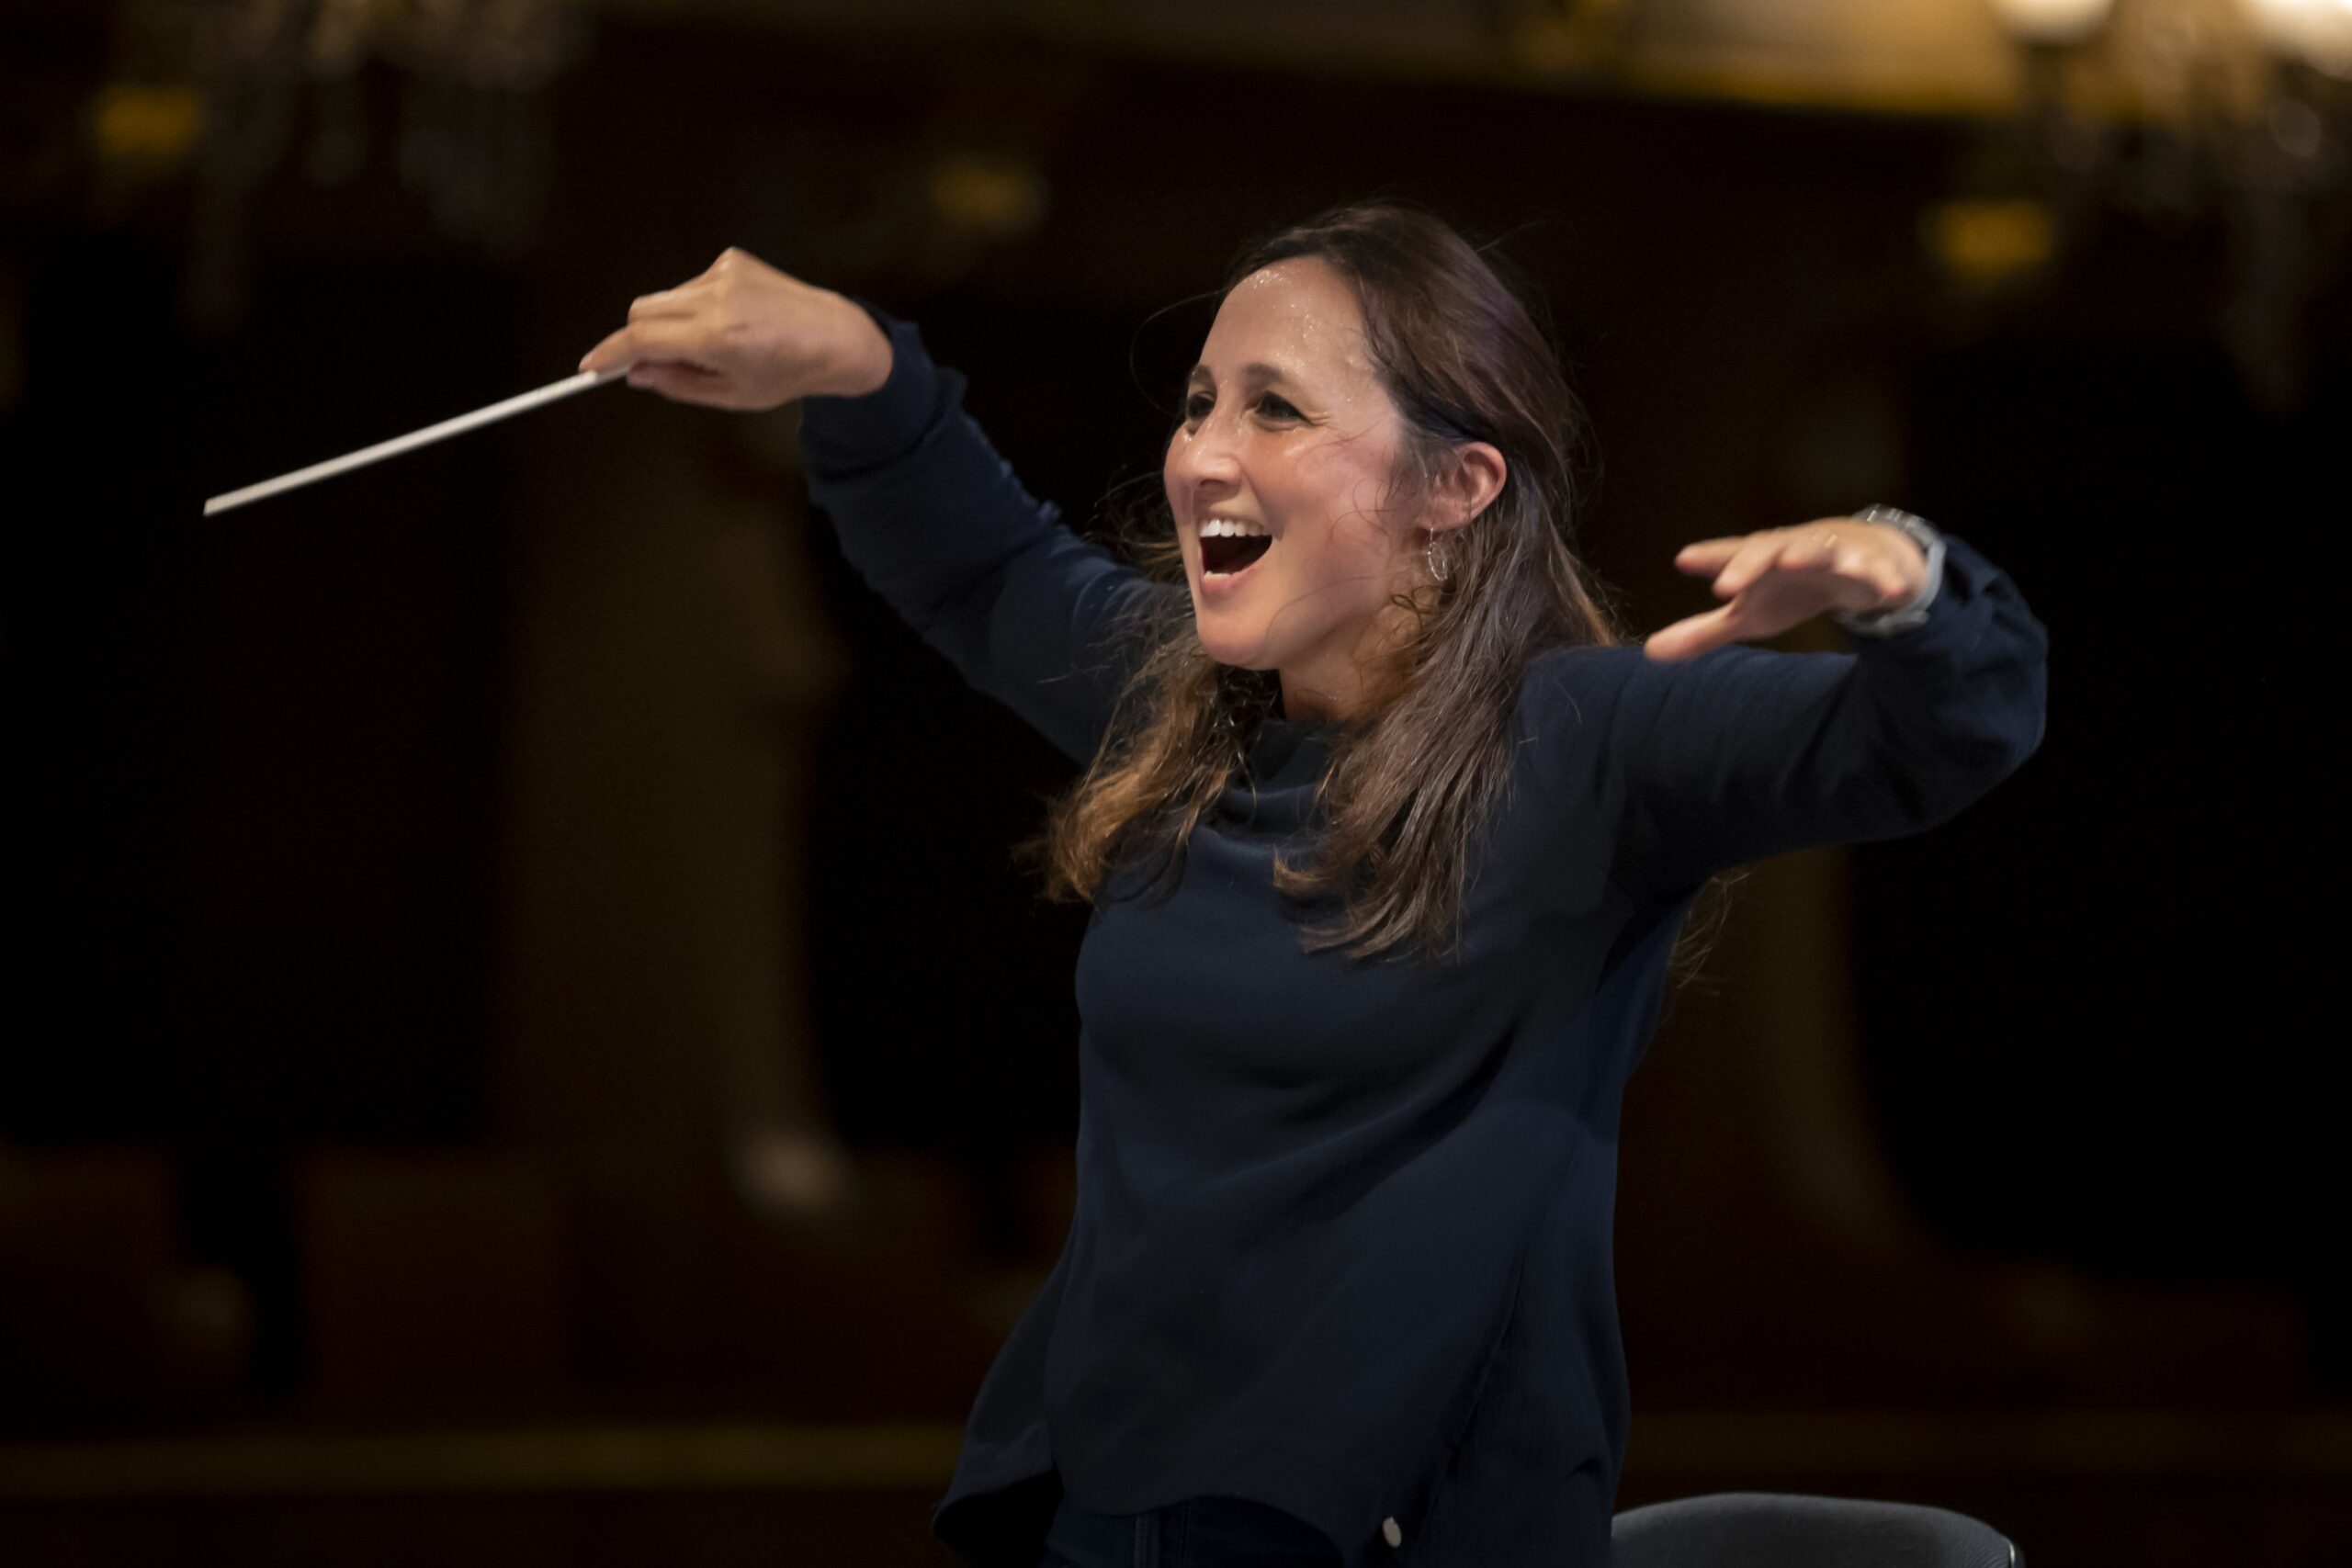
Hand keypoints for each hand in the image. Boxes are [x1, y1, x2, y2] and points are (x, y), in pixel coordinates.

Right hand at [577, 247, 893, 409]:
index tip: (591, 367)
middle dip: (638, 338)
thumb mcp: (731, 395)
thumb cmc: (786, 372)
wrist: (835, 337)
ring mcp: (724, 273)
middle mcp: (717, 298)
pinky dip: (696, 305)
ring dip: (671, 322)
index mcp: (717, 337)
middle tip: (652, 364)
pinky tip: (731, 319)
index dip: (610, 353)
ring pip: (666, 298)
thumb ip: (676, 383)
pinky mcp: (732, 259)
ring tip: (713, 344)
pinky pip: (692, 285)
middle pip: (642, 311)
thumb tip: (634, 371)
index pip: (642, 339)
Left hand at [1643, 519, 1928, 661]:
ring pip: (1827, 550)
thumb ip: (1705, 631)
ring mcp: (1838, 552)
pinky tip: (1887, 592)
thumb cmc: (1793, 585)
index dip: (1712, 558)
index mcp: (1763, 560)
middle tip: (1729, 584)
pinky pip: (1881, 571)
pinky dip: (1885, 578)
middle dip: (1752, 562)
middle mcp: (1796, 549)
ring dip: (1816, 554)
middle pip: (1772, 550)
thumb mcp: (1749, 613)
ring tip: (1802, 562)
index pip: (1733, 556)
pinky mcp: (1876, 565)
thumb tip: (1650, 652)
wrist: (1862, 559)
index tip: (1684, 560)